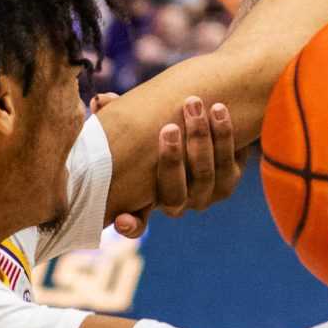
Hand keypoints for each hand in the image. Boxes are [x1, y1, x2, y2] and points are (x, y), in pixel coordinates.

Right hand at [93, 93, 239, 235]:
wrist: (199, 128)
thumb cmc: (153, 130)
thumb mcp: (131, 128)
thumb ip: (113, 119)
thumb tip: (100, 101)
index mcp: (145, 201)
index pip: (135, 224)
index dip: (130, 225)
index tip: (122, 219)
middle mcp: (176, 203)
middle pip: (174, 194)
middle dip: (171, 160)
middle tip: (169, 128)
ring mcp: (204, 195)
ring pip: (204, 175)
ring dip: (201, 138)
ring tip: (195, 106)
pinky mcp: (228, 180)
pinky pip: (228, 162)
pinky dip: (225, 135)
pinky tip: (219, 110)